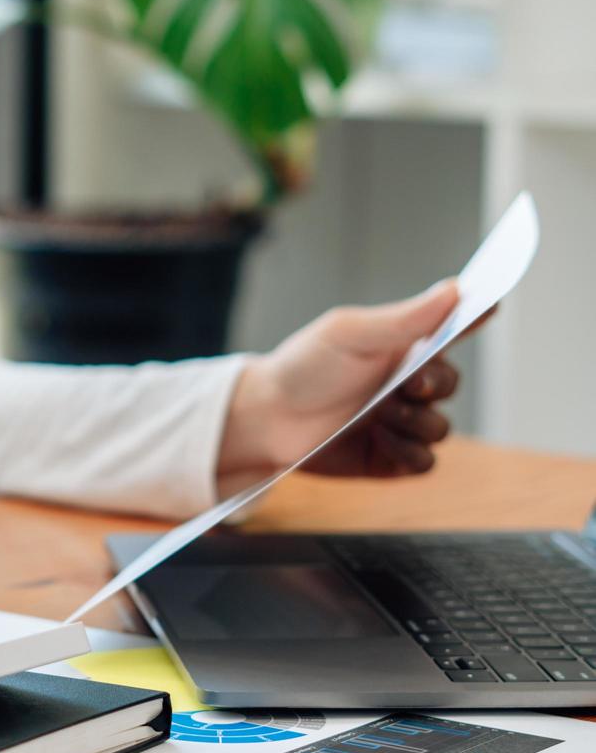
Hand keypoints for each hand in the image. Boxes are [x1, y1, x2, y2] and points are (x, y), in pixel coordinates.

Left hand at [218, 280, 469, 487]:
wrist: (263, 419)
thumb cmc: (301, 369)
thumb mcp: (348, 335)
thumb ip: (403, 319)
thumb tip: (454, 290)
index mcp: (399, 346)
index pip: (451, 329)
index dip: (475, 316)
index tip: (488, 307)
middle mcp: (403, 383)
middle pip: (450, 384)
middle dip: (436, 384)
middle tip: (409, 384)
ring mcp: (397, 422)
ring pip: (440, 428)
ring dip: (415, 422)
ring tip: (378, 416)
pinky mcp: (388, 459)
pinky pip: (424, 462)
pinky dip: (409, 453)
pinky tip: (380, 441)